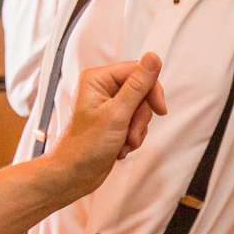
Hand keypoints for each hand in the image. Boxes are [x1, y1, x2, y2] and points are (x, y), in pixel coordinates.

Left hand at [50, 53, 165, 195]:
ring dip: (137, 130)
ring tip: (124, 143)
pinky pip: (136, 122)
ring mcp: (109, 106)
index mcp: (98, 79)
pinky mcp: (114, 121)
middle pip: (142, 91)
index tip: (160, 109)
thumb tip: (153, 58)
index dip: (151, 90)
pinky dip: (133, 137)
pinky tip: (121, 147)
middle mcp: (102, 88)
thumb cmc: (85, 146)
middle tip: (132, 132)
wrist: (73, 175)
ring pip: (141, 109)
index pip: (137, 71)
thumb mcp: (117, 114)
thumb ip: (138, 85)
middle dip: (141, 116)